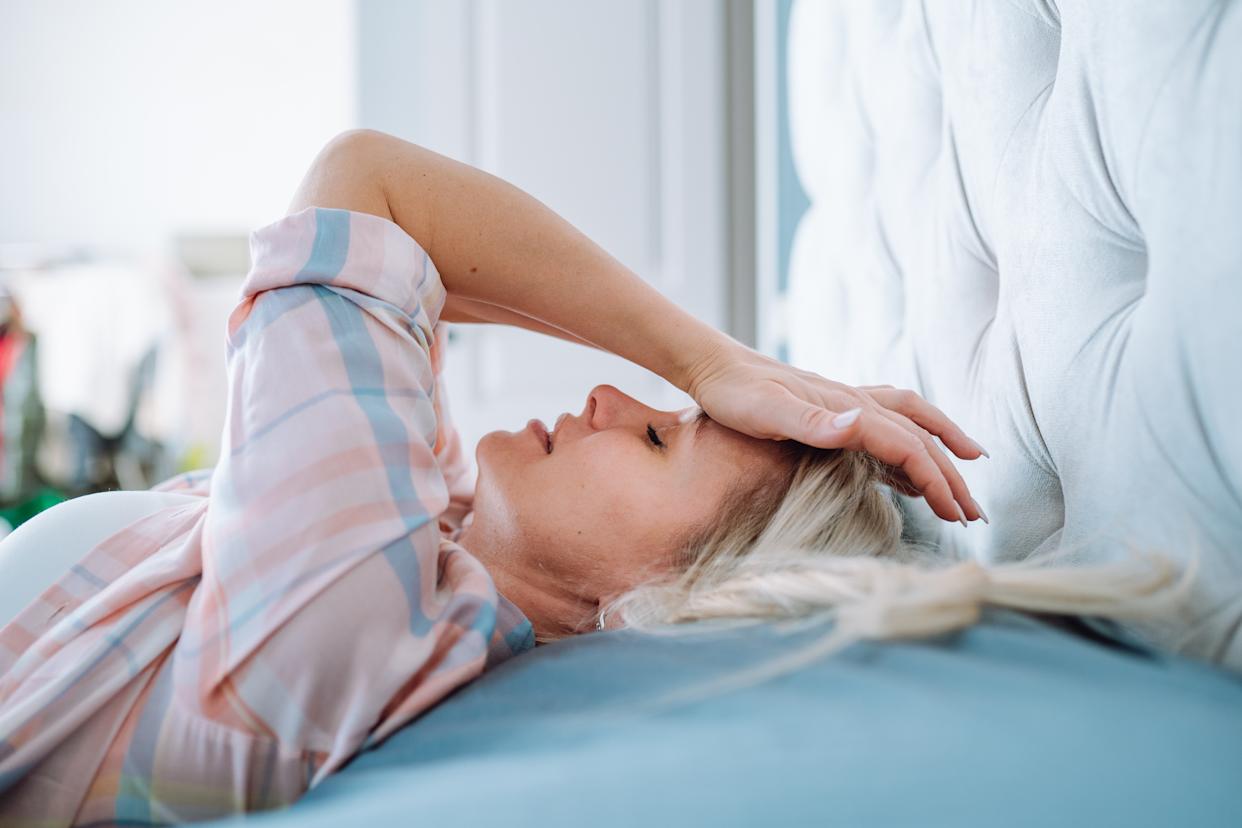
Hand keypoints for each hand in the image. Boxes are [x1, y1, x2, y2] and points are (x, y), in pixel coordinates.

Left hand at [685, 344, 987, 525]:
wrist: (714, 366)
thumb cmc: (736, 393)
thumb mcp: (768, 410)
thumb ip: (813, 422)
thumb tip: (860, 422)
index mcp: (847, 408)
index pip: (907, 446)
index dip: (935, 479)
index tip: (956, 511)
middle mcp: (855, 404)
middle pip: (919, 438)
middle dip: (950, 475)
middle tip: (975, 513)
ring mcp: (847, 406)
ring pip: (911, 426)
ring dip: (941, 453)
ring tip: (966, 480)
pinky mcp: (834, 413)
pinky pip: (887, 428)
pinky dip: (910, 447)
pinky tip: (909, 471)